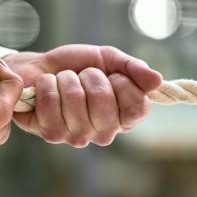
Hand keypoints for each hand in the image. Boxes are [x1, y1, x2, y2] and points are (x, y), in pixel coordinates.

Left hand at [0, 44, 161, 146]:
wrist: (39, 67)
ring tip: (63, 81)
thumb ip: (134, 68)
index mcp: (124, 117)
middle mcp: (105, 133)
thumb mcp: (108, 59)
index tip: (112, 75)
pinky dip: (47, 85)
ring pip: (76, 100)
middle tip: (83, 76)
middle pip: (105, 103)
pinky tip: (46, 88)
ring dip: (66, 79)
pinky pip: (52, 104)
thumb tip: (157, 81)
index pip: (138, 108)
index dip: (124, 84)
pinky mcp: (53, 134)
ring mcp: (78, 137)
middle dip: (91, 77)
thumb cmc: (76, 66)